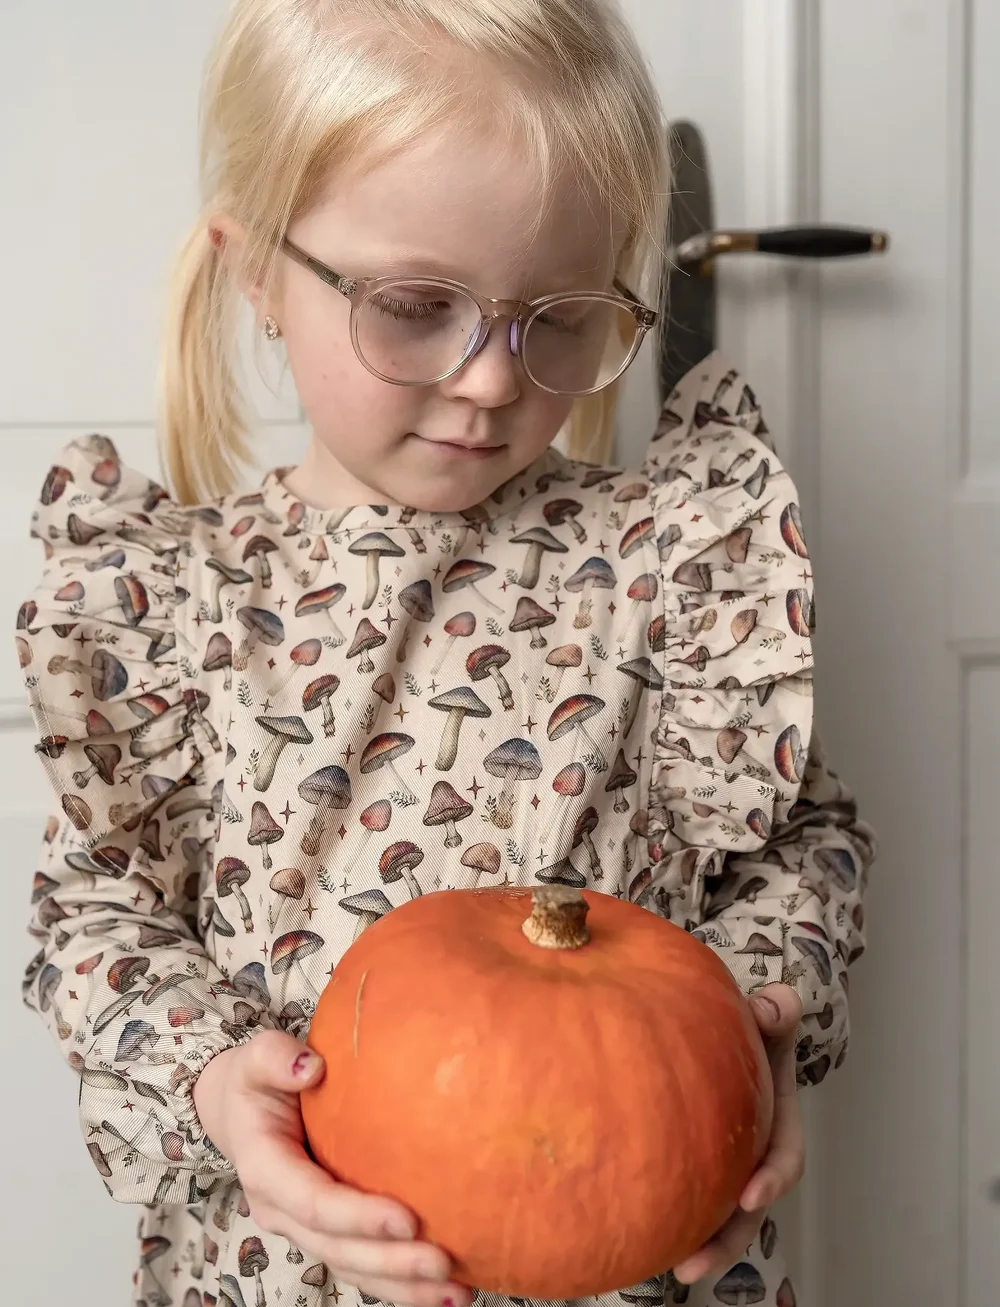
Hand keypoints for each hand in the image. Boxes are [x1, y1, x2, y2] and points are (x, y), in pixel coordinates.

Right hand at [194, 1030, 470, 1306]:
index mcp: (265, 1169)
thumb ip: (276, 1058)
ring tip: (456, 1292)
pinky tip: (447, 1288)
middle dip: (390, 1262)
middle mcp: (281, 1210)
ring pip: (353, 1268)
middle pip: (338, 1248)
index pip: (313, 1202)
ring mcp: (303, 1228)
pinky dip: (400, 1283)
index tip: (406, 1219)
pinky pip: (363, 1265)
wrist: (240, 1112)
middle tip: (441, 1262)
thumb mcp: (257, 1057)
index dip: (357, 1216)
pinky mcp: (326, 1233)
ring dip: (402, 1286)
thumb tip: (311, 1067)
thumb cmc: (258, 1081)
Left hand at [672, 983, 804, 1285]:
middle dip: (726, 1240)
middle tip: (694, 1263)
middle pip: (746, 1208)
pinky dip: (659, 1211)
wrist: (716, 1023)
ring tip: (664, 1268)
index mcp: (777, 1119)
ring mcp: (720, 1160)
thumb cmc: (746, 1023)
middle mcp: (752, 1149)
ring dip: (693, 1243)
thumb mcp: (769, 1014)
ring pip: (712, 1211)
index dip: (772, 1179)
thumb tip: (769, 1007)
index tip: (749, 1196)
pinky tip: (625, 1229)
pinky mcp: (686, 1160)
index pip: (784, 1155)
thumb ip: (776, 1010)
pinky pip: (676, 1189)